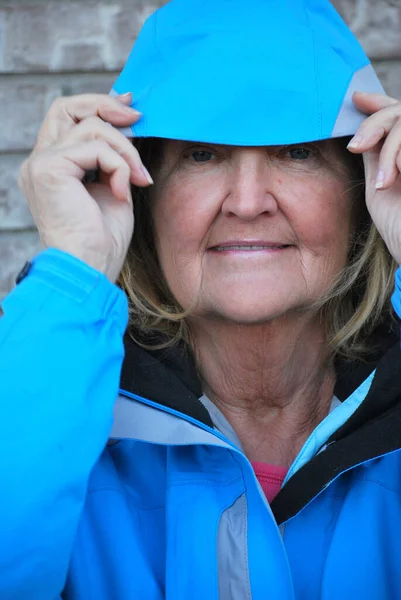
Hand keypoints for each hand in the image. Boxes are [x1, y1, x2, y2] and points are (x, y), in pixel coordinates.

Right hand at [18, 93, 152, 282]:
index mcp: (52, 168)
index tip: (130, 106)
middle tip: (138, 118)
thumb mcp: (113, 187)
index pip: (68, 118)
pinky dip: (119, 166)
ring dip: (125, 149)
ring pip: (90, 126)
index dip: (99, 105)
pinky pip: (95, 147)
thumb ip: (114, 157)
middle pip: (67, 106)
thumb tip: (128, 122)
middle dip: (107, 105)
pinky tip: (123, 191)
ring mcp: (40, 164)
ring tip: (139, 178)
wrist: (89, 270)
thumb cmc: (102, 241)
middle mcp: (40, 162)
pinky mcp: (48, 169)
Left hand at [348, 91, 400, 264]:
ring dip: (392, 146)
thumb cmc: (399, 226)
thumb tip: (362, 130)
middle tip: (356, 147)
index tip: (357, 99)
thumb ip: (376, 155)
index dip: (379, 102)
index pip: (398, 115)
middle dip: (376, 123)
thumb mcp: (379, 185)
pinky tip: (397, 175)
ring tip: (383, 180)